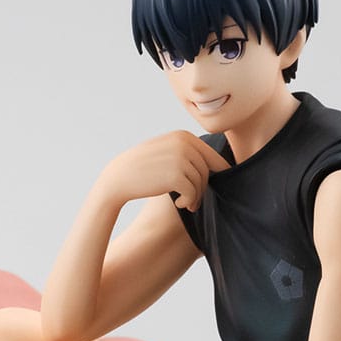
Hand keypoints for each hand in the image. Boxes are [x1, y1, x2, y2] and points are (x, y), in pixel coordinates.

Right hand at [99, 130, 230, 210]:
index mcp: (183, 135)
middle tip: (193, 202)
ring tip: (186, 204)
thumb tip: (221, 164)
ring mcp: (180, 158)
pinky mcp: (175, 175)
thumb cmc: (143, 168)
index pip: (212, 156)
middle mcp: (184, 143)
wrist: (118, 178)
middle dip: (203, 188)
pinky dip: (189, 201)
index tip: (212, 187)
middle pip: (207, 170)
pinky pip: (193, 192)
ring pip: (201, 182)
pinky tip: (178, 205)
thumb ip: (188, 151)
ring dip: (195, 197)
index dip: (217, 174)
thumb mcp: (166, 150)